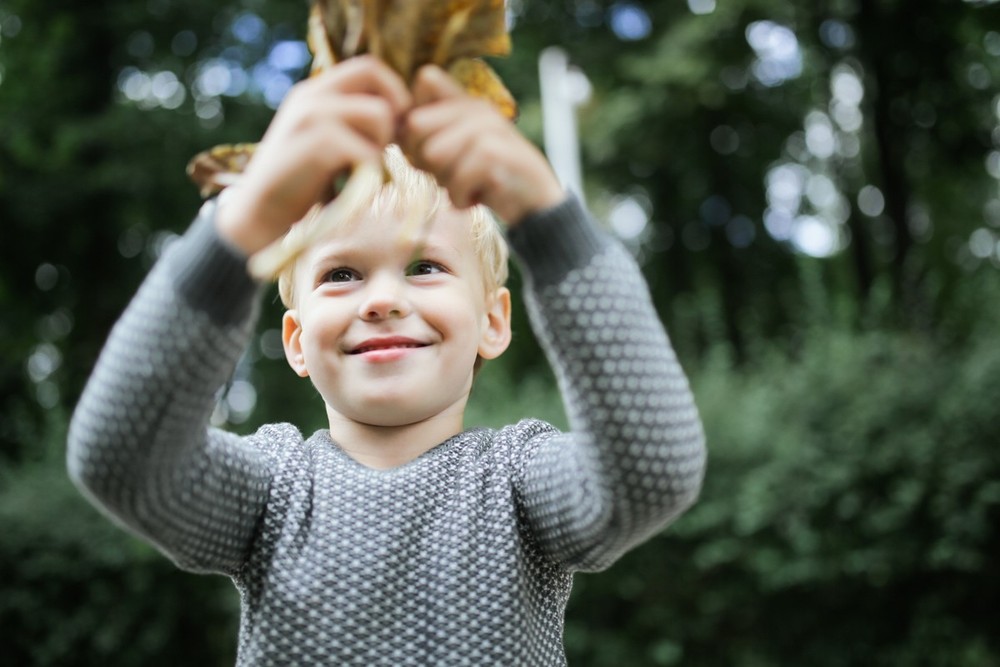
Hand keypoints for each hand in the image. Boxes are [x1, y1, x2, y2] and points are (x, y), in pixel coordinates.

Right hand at [216, 56, 411, 254]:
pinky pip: (366, 152)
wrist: (259, 217)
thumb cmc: (301, 187)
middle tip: (380, 153)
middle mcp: (311, 96)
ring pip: (379, 115)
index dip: (394, 92)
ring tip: (358, 172)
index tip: (396, 128)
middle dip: (391, 121)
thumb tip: (402, 118)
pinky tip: (349, 189)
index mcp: (315, 93)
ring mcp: (311, 116)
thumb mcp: (327, 144)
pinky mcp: (315, 144)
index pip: (369, 67)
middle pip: (377, 85)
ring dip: (380, 148)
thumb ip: (352, 124)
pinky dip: (368, 175)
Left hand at [400, 65, 564, 226]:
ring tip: (466, 186)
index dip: (413, 120)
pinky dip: (460, 199)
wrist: (535, 205)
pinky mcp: (495, 152)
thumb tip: (395, 131)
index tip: (427, 148)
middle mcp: (476, 108)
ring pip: (433, 153)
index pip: (424, 82)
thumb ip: (428, 135)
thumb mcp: (454, 154)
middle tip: (450, 174)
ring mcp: (488, 127)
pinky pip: (455, 179)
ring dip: (444, 182)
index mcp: (464, 103)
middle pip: (416, 124)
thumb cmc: (486, 181)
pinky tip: (477, 198)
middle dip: (424, 159)